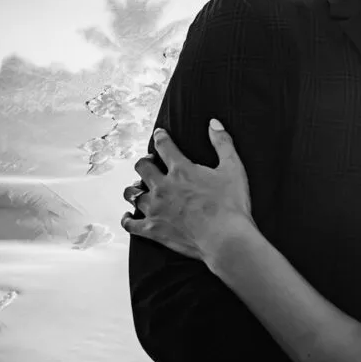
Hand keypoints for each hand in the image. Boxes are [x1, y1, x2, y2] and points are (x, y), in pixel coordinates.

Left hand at [121, 120, 254, 262]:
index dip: (161, 137)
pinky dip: (127, 219)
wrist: (225, 238)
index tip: (160, 134)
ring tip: (139, 187)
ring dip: (135, 188)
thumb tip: (213, 123)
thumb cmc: (231, 204)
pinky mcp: (152, 230)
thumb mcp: (233, 168)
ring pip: (132, 193)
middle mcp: (163, 187)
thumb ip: (223, 143)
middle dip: (145, 162)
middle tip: (150, 162)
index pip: (164, 146)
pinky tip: (128, 216)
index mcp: (182, 170)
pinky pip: (130, 224)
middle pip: (142, 167)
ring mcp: (155, 209)